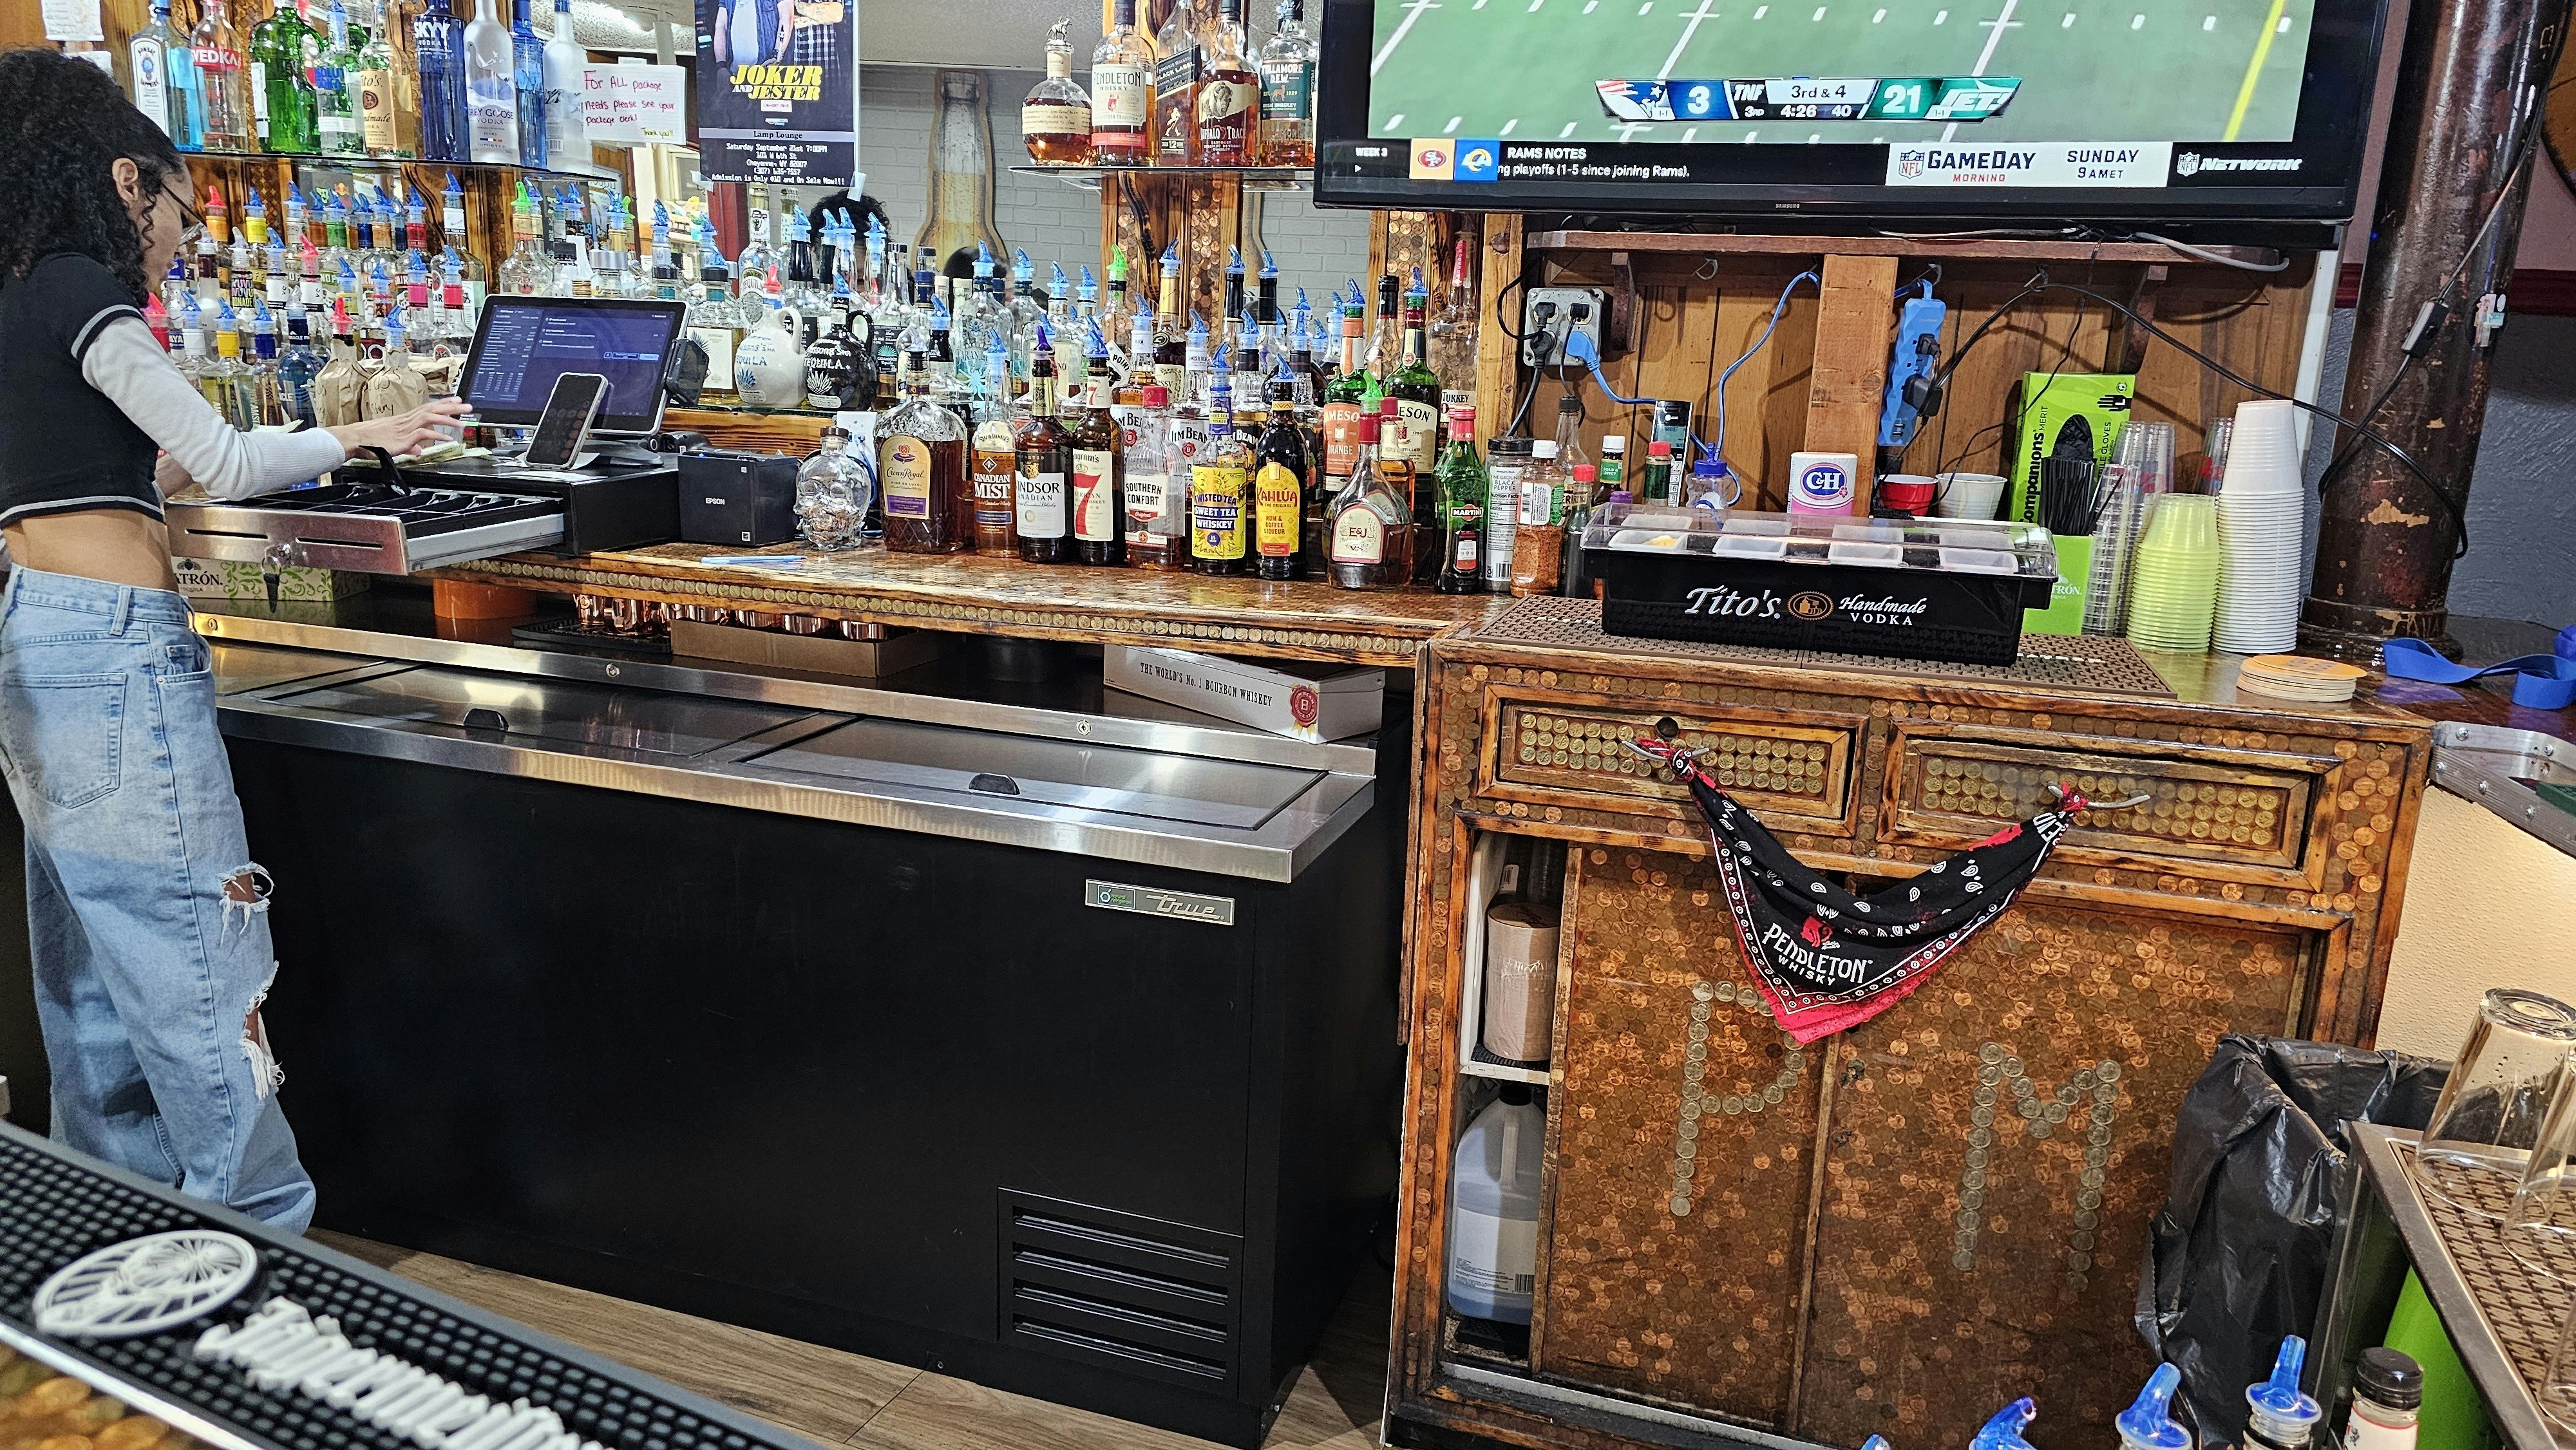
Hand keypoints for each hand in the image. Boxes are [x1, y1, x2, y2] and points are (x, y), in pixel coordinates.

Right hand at [328, 399, 472, 459]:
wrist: (352, 440)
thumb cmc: (368, 441)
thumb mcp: (393, 444)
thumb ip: (409, 446)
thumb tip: (418, 450)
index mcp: (403, 420)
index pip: (426, 408)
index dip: (442, 404)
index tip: (455, 401)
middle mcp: (405, 420)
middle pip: (431, 409)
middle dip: (451, 407)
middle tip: (467, 406)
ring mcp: (403, 427)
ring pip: (429, 417)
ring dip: (447, 419)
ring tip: (462, 423)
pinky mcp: (401, 437)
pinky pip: (422, 433)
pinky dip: (436, 435)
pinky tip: (446, 439)